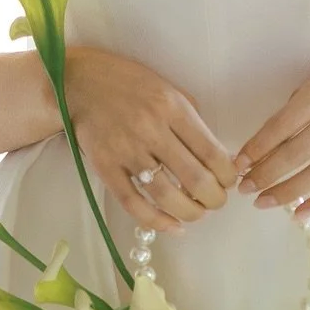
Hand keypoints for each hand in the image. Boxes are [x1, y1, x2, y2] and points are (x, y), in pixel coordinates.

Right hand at [63, 44, 239, 232]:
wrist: (80, 83)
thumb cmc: (130, 84)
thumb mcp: (169, 89)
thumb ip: (192, 120)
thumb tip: (218, 156)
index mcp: (172, 107)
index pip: (212, 152)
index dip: (228, 175)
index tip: (230, 181)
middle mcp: (151, 129)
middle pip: (194, 178)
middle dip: (214, 198)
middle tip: (217, 201)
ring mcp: (126, 150)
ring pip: (166, 196)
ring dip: (190, 212)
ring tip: (198, 213)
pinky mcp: (105, 167)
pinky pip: (133, 202)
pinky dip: (156, 221)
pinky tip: (173, 226)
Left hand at [232, 36, 309, 215]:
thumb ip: (304, 101)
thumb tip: (267, 142)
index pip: (286, 121)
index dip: (258, 146)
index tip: (238, 164)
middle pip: (301, 149)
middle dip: (268, 173)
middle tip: (245, 188)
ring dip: (289, 191)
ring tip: (264, 202)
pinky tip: (301, 211)